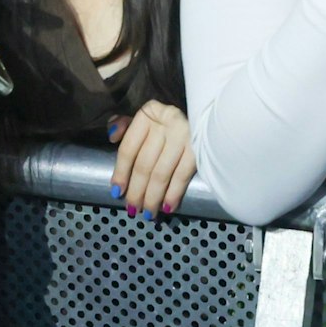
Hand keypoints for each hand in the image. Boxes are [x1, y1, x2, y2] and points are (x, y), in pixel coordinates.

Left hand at [108, 101, 194, 219]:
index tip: (117, 192)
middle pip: (144, 164)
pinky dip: (173, 193)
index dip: (120, 172)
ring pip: (161, 173)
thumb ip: (127, 125)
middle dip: (136, 191)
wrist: (213, 114)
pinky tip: (167, 207)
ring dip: (153, 197)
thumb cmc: (171, 119)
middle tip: (132, 209)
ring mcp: (183, 135)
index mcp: (148, 114)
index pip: (129, 148)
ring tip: (147, 213)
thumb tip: (112, 136)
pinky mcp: (199, 148)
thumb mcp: (149, 115)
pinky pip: (182, 175)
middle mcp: (165, 122)